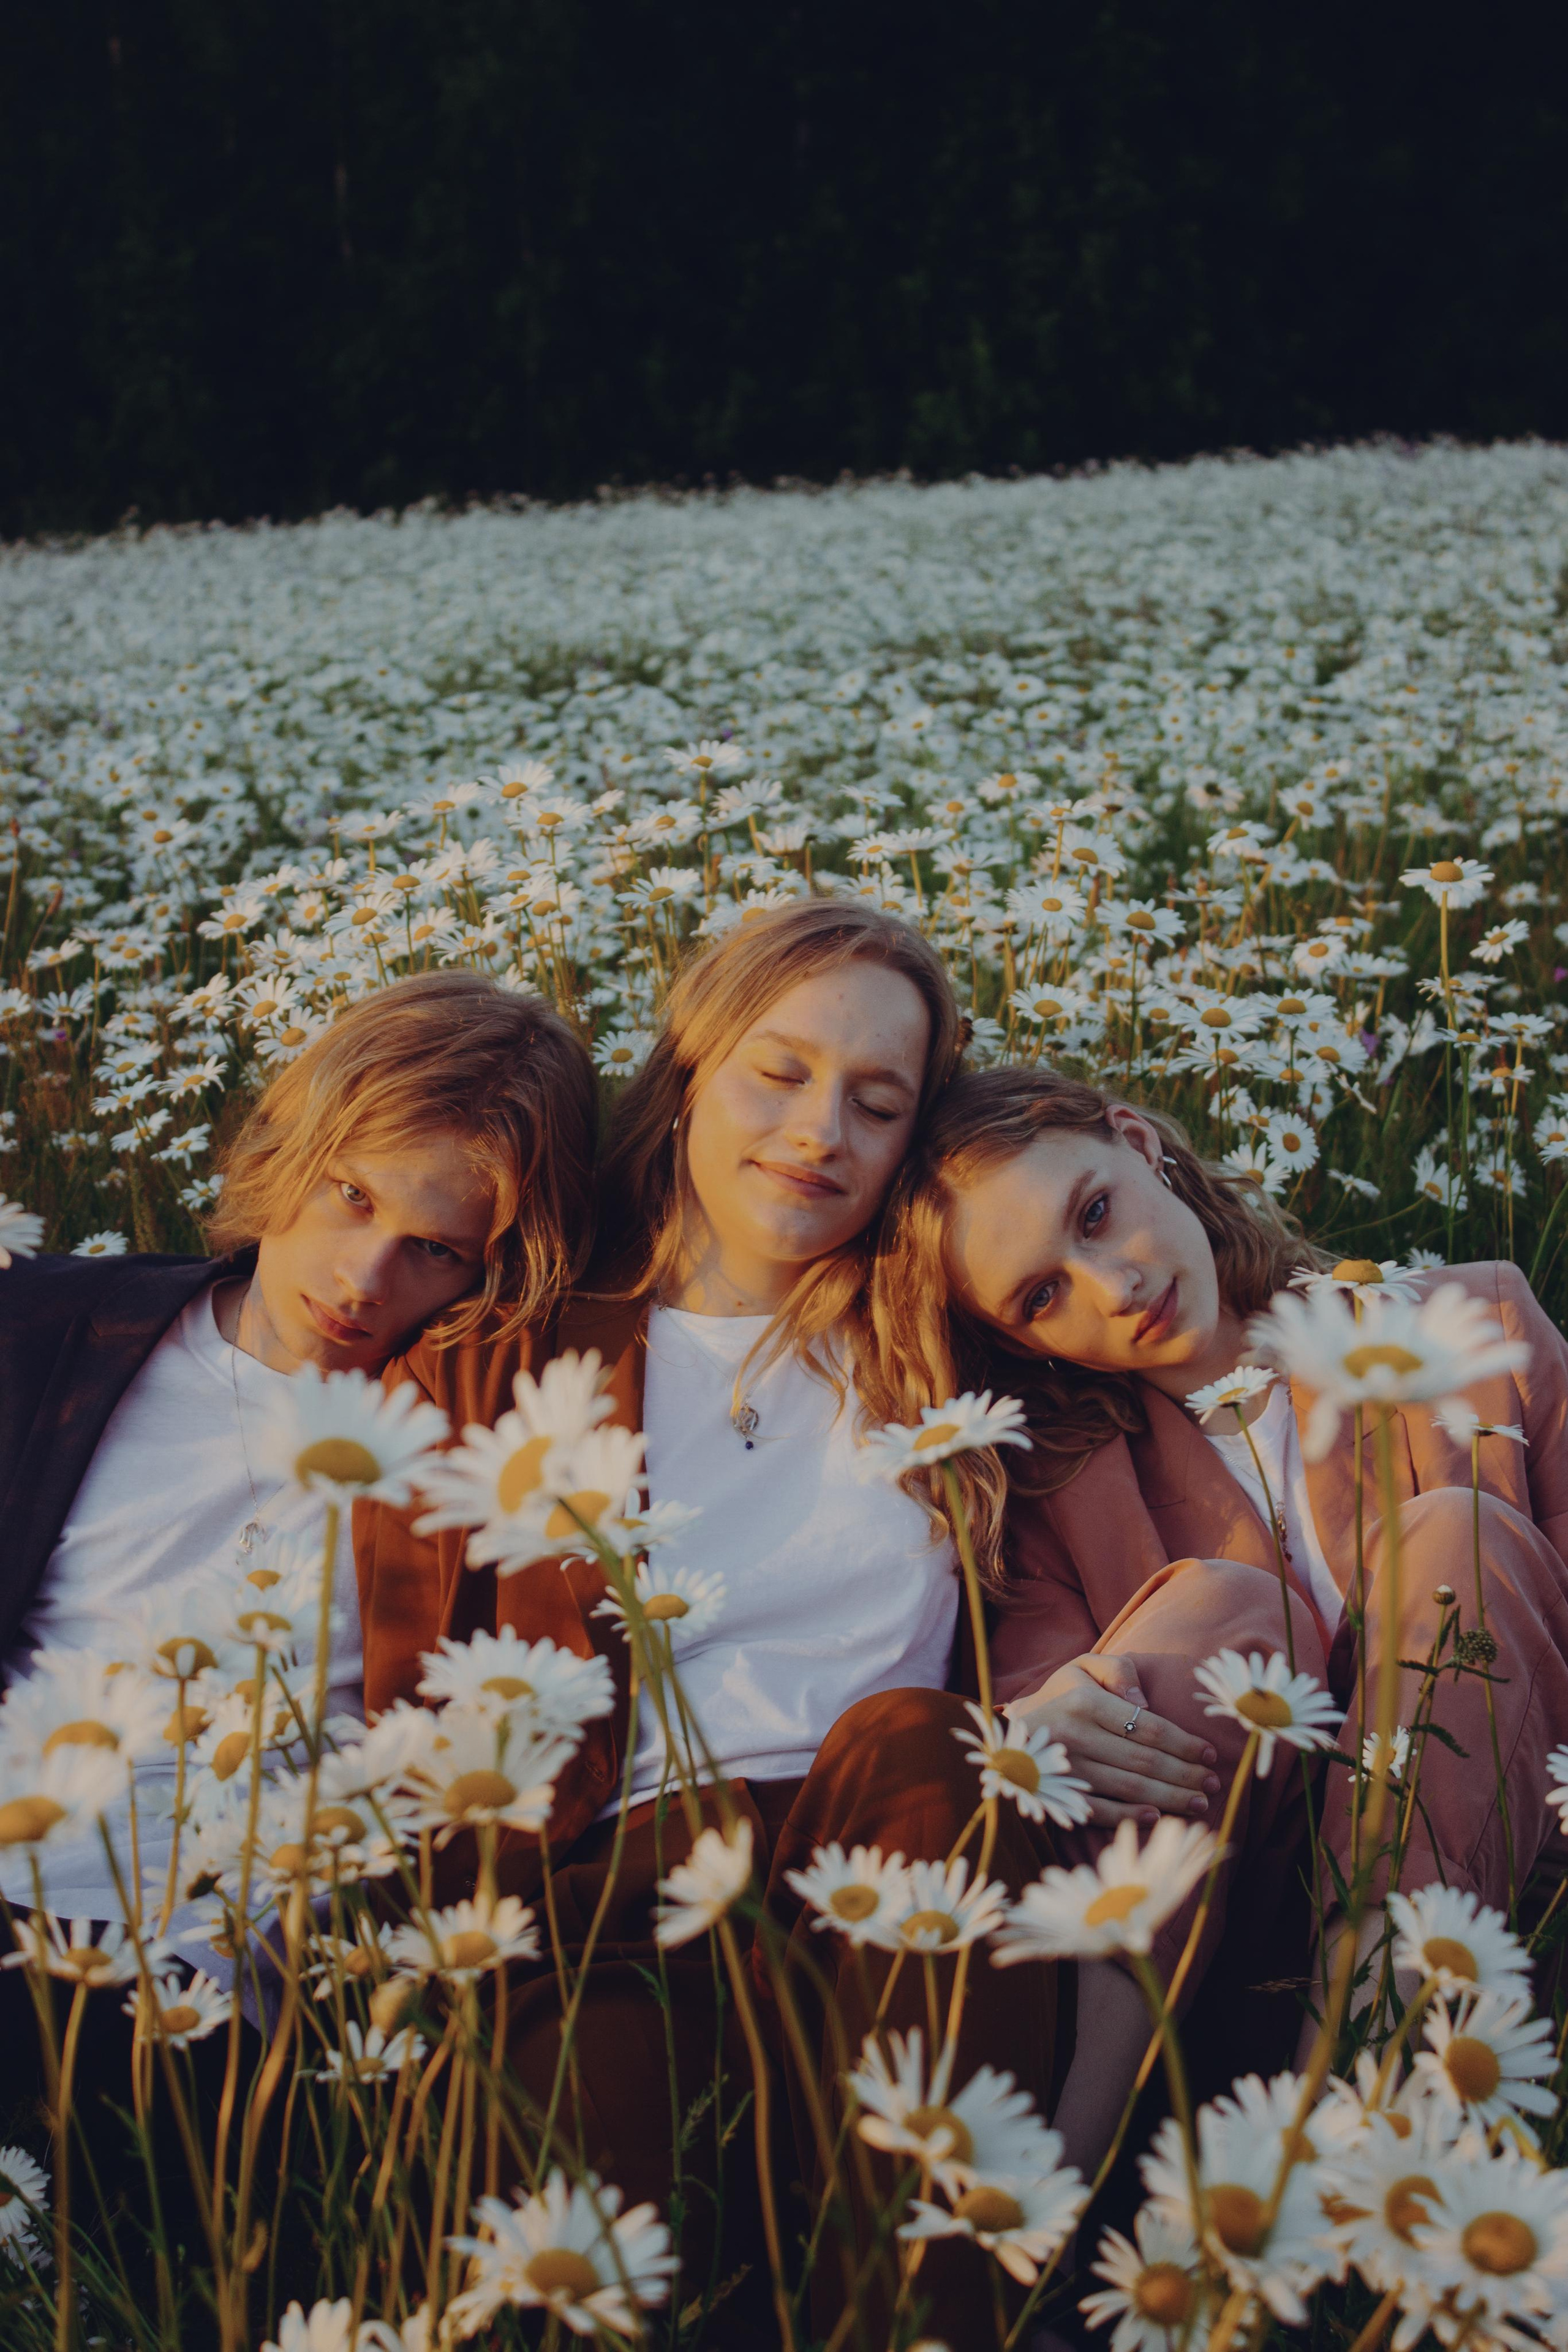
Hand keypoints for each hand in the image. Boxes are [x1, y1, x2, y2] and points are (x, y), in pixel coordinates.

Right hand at [1004, 1653, 1220, 1827]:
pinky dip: (1130, 1817)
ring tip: (1199, 1803)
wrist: (1008, 1733)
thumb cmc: (1058, 1697)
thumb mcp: (1082, 1667)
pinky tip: (1156, 1816)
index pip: (1148, 1726)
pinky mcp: (1057, 1796)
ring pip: (1129, 1788)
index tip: (1210, 1753)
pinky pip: (1100, 1811)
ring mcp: (1066, 1770)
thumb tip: (1144, 1701)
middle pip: (1144, 1761)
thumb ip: (1117, 1670)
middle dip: (1185, 1775)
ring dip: (1170, 1799)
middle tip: (1213, 1784)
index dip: (1184, 1742)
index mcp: (1084, 1702)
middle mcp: (1074, 1736)